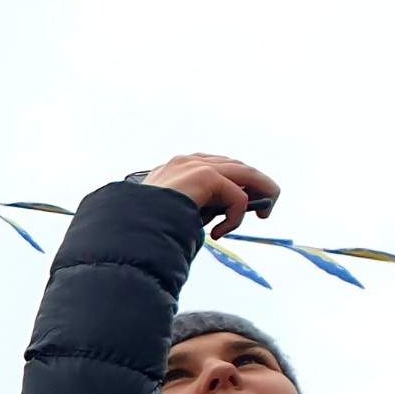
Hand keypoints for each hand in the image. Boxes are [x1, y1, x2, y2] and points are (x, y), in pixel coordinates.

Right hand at [139, 153, 280, 239]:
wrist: (128, 229)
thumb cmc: (144, 228)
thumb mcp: (173, 211)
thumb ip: (196, 205)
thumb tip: (224, 213)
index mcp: (176, 167)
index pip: (218, 165)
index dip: (237, 181)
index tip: (248, 198)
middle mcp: (187, 161)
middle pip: (237, 166)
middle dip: (257, 185)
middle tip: (266, 206)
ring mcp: (196, 165)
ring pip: (245, 174)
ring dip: (261, 192)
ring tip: (266, 212)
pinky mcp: (205, 176)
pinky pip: (237, 196)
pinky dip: (236, 216)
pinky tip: (220, 232)